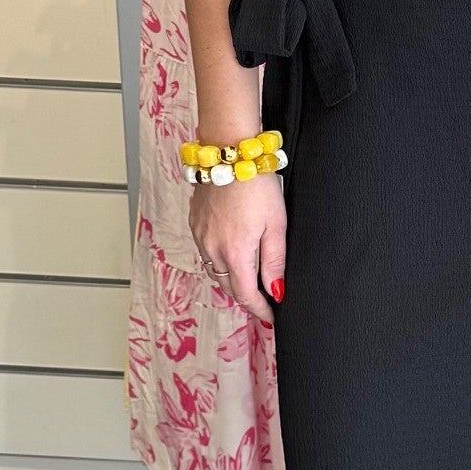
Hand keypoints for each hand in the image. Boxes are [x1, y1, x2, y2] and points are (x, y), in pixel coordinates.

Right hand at [190, 175, 285, 326]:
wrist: (229, 152)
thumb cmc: (257, 183)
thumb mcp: (276, 224)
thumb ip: (275, 261)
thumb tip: (276, 291)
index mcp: (235, 252)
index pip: (246, 295)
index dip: (259, 310)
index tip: (270, 317)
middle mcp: (212, 248)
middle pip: (228, 286)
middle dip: (246, 296)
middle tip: (263, 300)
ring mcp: (200, 235)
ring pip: (214, 270)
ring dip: (231, 279)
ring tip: (248, 279)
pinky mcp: (194, 223)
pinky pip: (205, 252)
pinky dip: (218, 260)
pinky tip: (230, 253)